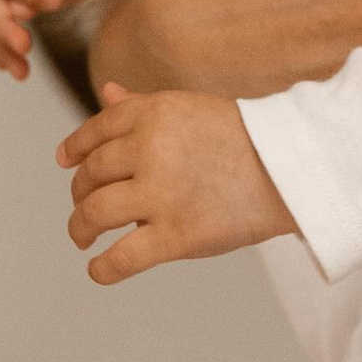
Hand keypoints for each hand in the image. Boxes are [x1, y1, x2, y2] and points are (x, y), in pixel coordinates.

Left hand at [59, 84, 293, 282]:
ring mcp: (162, 193)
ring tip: (82, 237)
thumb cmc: (246, 139)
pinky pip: (121, 258)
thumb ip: (143, 105)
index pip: (95, 131)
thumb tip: (104, 92)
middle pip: (91, 174)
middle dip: (80, 192)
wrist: (295, 169)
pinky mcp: (178, 236)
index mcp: (154, 113)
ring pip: (94, 214)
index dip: (75, 149)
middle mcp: (151, 149)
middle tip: (83, 205)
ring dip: (79, 228)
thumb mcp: (190, 110)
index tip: (65, 162)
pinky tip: (98, 269)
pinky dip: (102, 268)